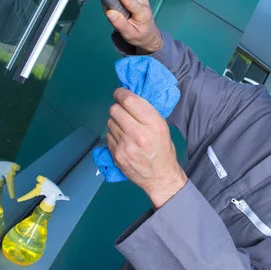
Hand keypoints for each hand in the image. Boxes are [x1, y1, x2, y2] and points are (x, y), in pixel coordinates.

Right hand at [105, 0, 162, 53]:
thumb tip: (109, 12)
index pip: (130, 1)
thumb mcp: (129, 34)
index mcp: (143, 12)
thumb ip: (120, 24)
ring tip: (113, 10)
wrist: (149, 36)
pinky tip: (117, 8)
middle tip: (107, 8)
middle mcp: (142, 1)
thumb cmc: (139, 36)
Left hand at [106, 88, 186, 208]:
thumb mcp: (162, 126)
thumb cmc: (162, 148)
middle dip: (118, 108)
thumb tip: (128, 97)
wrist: (159, 176)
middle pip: (115, 109)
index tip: (120, 93)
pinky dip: (113, 135)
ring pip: (110, 122)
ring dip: (116, 122)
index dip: (121, 93)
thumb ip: (145, 111)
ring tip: (126, 129)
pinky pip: (108, 135)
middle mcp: (138, 134)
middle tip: (123, 112)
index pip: (129, 100)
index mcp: (153, 124)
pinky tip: (123, 140)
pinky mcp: (116, 155)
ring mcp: (125, 146)